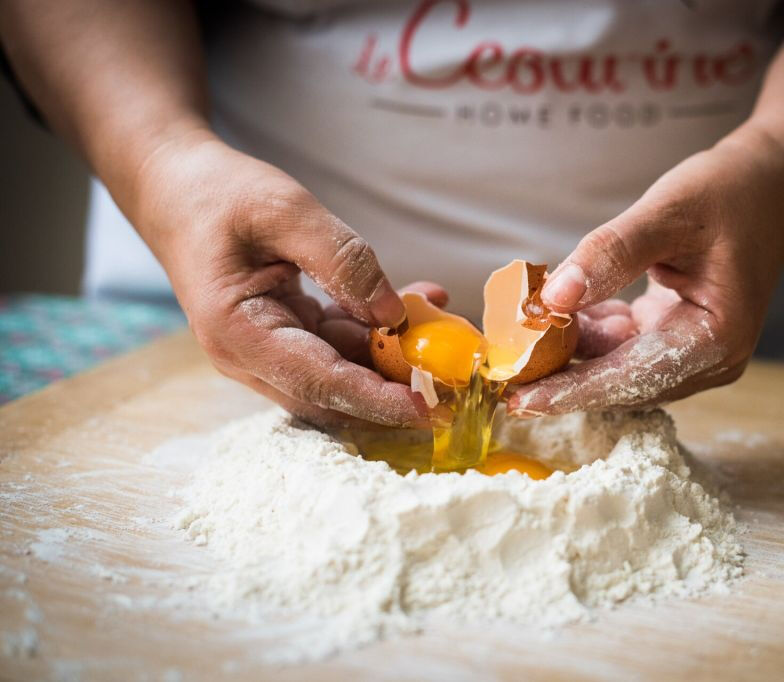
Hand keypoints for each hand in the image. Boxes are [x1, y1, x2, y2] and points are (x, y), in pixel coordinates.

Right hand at [132, 130, 437, 428]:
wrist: (177, 188)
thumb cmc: (219, 195)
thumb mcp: (284, 210)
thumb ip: (343, 260)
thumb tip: (393, 314)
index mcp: (238, 333)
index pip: (318, 384)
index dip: (376, 400)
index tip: (426, 409)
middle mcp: (251, 356)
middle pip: (333, 393)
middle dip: (394, 387)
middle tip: (452, 373)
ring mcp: (268, 350)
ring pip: (342, 371)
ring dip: (392, 354)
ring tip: (438, 317)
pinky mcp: (286, 336)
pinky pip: (339, 346)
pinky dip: (376, 331)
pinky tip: (415, 301)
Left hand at [507, 127, 783, 415]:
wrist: (773, 182)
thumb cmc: (730, 191)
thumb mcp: (668, 212)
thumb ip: (610, 255)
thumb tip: (553, 297)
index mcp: (715, 341)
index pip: (631, 378)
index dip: (572, 391)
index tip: (518, 399)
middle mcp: (707, 360)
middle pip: (619, 382)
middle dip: (560, 374)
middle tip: (499, 367)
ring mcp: (690, 352)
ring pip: (613, 366)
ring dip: (567, 351)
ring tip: (515, 334)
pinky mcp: (673, 336)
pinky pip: (619, 345)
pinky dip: (585, 330)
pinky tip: (552, 309)